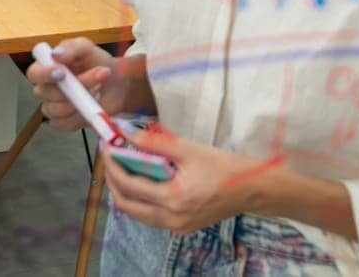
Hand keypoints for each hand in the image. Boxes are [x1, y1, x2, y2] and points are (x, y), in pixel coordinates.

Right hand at [26, 38, 123, 130]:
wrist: (116, 82)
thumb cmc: (96, 62)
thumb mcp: (86, 48)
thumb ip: (71, 48)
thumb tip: (55, 54)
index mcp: (45, 67)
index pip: (34, 73)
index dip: (44, 74)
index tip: (62, 73)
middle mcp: (45, 88)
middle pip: (46, 93)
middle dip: (74, 86)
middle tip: (99, 75)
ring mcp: (52, 106)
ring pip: (56, 109)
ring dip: (81, 100)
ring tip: (98, 89)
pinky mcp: (64, 122)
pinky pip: (64, 124)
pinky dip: (80, 116)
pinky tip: (91, 106)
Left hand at [102, 125, 259, 234]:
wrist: (253, 189)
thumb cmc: (224, 167)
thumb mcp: (188, 149)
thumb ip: (153, 141)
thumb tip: (125, 131)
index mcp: (173, 199)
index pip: (129, 185)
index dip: (112, 164)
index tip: (105, 145)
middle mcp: (171, 219)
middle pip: (126, 205)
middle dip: (112, 180)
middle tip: (110, 156)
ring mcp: (176, 227)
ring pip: (136, 213)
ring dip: (124, 190)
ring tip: (122, 165)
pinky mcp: (181, 227)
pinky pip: (150, 216)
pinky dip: (139, 199)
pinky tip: (141, 179)